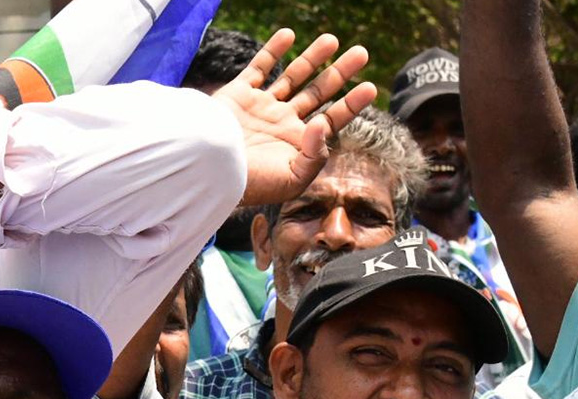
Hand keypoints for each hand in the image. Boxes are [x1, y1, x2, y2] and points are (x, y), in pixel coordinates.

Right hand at [213, 30, 376, 206]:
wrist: (206, 171)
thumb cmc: (249, 183)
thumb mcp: (292, 180)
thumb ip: (316, 154)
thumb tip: (324, 122)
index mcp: (296, 144)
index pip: (331, 120)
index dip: (351, 104)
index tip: (370, 87)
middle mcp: (281, 124)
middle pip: (317, 93)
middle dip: (340, 73)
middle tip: (361, 53)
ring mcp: (260, 107)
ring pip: (292, 77)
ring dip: (313, 58)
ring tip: (333, 40)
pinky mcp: (238, 95)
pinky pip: (258, 68)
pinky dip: (272, 50)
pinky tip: (289, 35)